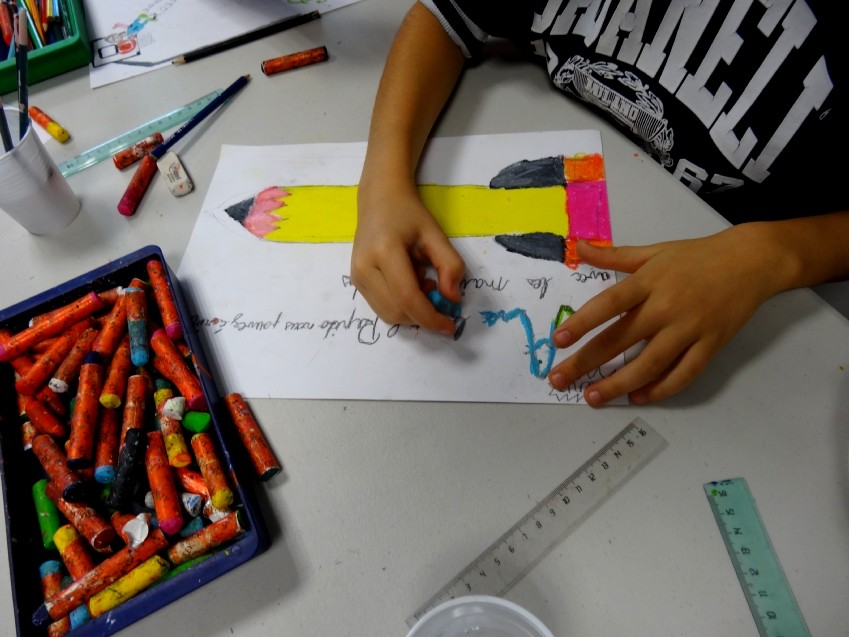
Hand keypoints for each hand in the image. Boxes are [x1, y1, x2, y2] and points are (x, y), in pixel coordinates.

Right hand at [351, 187, 464, 334]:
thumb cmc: (409, 214)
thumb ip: (450, 266)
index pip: (408, 297)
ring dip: (412, 312)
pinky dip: (402, 306)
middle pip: (397, 312)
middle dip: (423, 316)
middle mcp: (364, 267)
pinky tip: (410, 284)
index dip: (430, 317)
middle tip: (440, 296)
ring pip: (388, 315)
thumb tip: (452, 299)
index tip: (450, 326)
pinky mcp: (356, 282)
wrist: (379, 199)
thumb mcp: (436, 234)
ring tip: (423, 283)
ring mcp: (356, 276)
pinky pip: (382, 307)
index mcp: (384, 251)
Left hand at [548, 225, 790, 404]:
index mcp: (650, 281)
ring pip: (649, 364)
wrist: (751, 261)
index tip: (559, 340)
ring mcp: (690, 328)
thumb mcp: (653, 251)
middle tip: (559, 379)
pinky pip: (683, 374)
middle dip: (586, 362)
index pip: (610, 303)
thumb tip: (580, 247)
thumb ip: (614, 256)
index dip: (583, 322)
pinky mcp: (710, 345)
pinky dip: (660, 389)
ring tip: (593, 397)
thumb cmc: (697, 256)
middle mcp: (667, 306)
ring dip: (618, 384)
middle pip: (621, 339)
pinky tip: (638, 397)